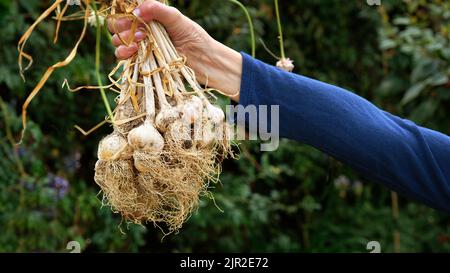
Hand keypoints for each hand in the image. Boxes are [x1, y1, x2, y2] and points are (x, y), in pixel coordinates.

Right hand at [108, 0, 241, 100]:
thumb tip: (136, 11)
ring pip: (118, 41)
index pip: (126, 12)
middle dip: (121, 27)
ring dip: (122, 40)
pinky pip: (123, 56)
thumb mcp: (176, 18)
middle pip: (118, 26)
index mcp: (149, 17)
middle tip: (138, 32)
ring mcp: (141, 46)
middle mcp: (142, 30)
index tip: (131, 16)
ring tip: (138, 42)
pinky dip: (123, 53)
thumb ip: (157, 10)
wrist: (202, 60)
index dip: (123, 13)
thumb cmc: (193, 36)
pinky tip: (134, 51)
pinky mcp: (142, 61)